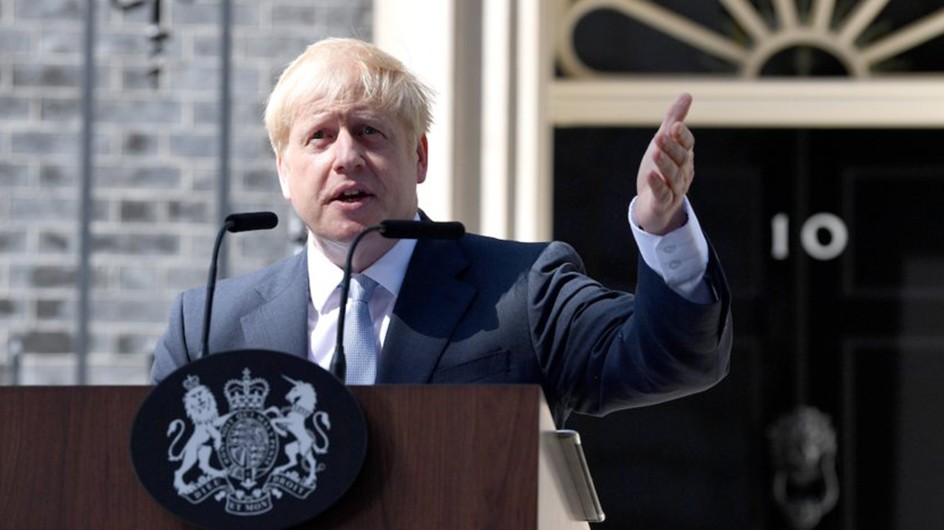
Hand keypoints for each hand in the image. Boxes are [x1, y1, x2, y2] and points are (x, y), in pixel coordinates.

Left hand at [635, 93, 695, 234]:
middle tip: (660, 136)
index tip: (673, 126)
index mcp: (685, 157)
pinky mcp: (663, 204)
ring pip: (672, 176)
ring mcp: (675, 189)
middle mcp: (683, 172)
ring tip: (655, 152)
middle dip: (671, 147)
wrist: (653, 206)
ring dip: (664, 164)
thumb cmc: (661, 170)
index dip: (682, 136)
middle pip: (680, 159)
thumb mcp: (664, 143)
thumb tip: (686, 94)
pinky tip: (650, 175)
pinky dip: (658, 184)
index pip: (687, 144)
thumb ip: (674, 120)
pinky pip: (663, 194)